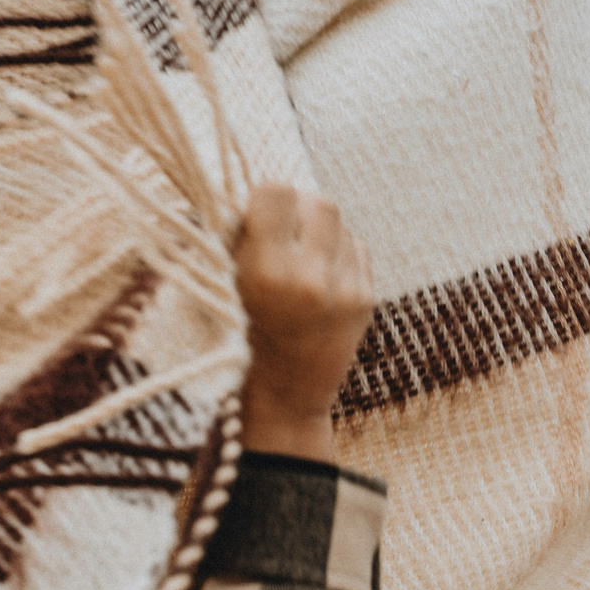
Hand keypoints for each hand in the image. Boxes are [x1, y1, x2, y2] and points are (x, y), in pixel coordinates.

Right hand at [232, 184, 373, 463]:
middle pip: (318, 201)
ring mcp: (346, 291)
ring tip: (299, 257)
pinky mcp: (366, 299)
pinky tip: (317, 278)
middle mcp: (311, 281)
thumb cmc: (238, 337)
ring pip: (341, 222)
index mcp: (268, 274)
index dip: (264, 198)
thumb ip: (235, 237)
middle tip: (283, 233)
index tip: (256, 216)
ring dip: (318, 229)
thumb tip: (250, 193)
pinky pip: (356, 246)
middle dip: (298, 209)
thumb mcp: (222, 287)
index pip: (277, 192)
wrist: (284, 397)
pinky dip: (336, 252)